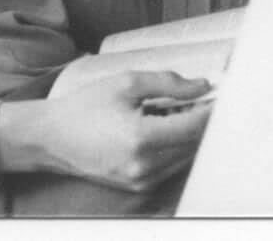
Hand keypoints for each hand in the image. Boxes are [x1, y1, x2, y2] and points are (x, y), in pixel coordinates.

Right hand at [0, 71, 213, 191]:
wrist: (51, 139)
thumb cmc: (86, 107)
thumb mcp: (126, 83)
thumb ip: (168, 83)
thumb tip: (203, 86)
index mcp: (142, 139)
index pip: (195, 126)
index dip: (212, 109)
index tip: (221, 93)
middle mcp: (145, 167)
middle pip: (195, 145)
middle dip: (203, 121)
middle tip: (202, 98)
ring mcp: (142, 182)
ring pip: (186, 158)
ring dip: (191, 135)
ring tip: (179, 111)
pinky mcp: (139, 189)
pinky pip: (171, 167)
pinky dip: (176, 148)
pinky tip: (165, 129)